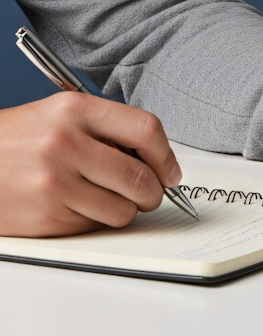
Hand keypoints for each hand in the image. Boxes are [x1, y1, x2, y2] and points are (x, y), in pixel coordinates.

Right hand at [0, 93, 181, 236]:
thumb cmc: (19, 137)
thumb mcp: (62, 113)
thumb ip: (107, 128)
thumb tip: (155, 158)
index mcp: (76, 109)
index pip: (145, 129)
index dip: (166, 155)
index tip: (171, 171)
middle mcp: (67, 143)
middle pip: (140, 176)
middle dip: (154, 192)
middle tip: (151, 193)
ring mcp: (55, 182)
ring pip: (122, 210)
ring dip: (126, 210)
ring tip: (111, 199)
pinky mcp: (46, 216)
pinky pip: (93, 226)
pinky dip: (95, 220)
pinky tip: (79, 205)